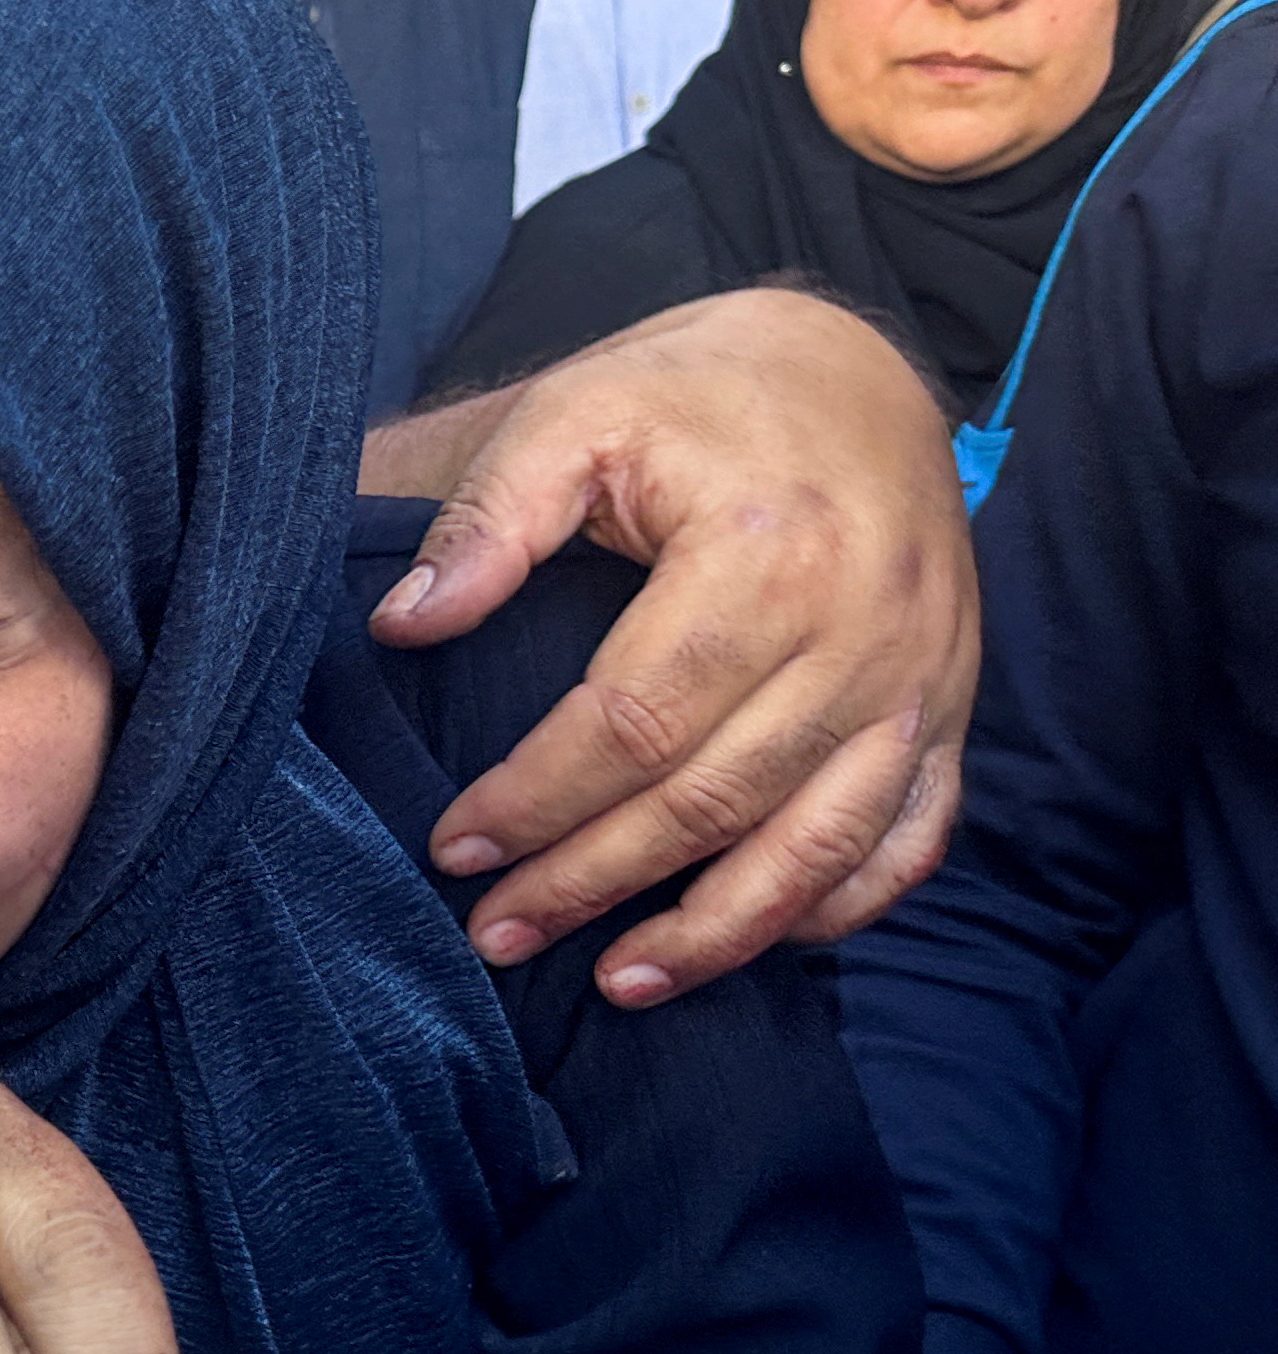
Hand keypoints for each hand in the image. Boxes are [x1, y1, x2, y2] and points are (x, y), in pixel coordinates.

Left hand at [360, 289, 973, 1004]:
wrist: (851, 369)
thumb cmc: (695, 397)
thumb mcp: (576, 414)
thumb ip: (486, 520)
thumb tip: (402, 627)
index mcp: (765, 553)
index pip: (634, 722)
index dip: (537, 799)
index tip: (454, 845)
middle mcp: (862, 629)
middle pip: (712, 800)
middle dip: (594, 884)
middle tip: (496, 933)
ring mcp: (919, 679)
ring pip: (818, 847)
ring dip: (715, 935)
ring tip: (615, 984)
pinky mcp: (950, 708)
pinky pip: (910, 841)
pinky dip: (836, 907)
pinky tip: (753, 941)